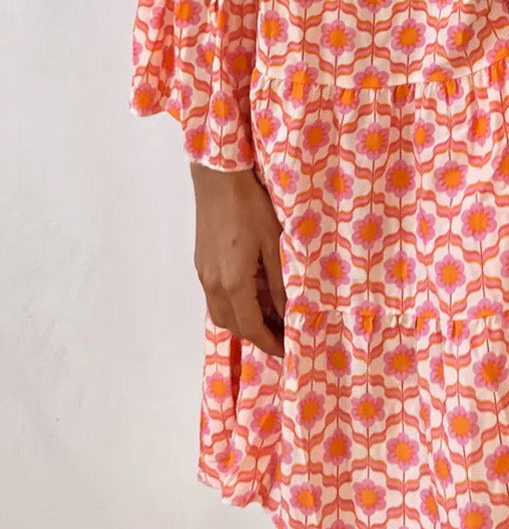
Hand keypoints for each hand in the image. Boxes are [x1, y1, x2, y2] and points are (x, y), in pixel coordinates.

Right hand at [190, 163, 286, 358]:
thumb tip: (286, 313)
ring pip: (221, 313)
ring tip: (269, 318)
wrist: (218, 179)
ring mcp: (203, 274)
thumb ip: (278, 283)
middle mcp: (213, 285)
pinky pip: (215, 297)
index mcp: (233, 283)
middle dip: (257, 336)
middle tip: (282, 335)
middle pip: (233, 326)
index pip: (251, 327)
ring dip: (243, 322)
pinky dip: (233, 306)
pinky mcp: (201, 263)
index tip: (287, 350)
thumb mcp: (274, 243)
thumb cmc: (250, 206)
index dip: (270, 343)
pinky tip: (250, 295)